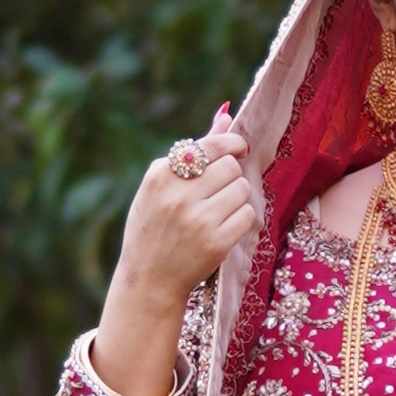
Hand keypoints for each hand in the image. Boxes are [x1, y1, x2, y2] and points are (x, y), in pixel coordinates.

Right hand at [90, 110, 259, 395]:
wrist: (148, 280)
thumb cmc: (154, 228)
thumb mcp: (161, 187)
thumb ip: (194, 151)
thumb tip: (225, 116)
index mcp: (160, 175)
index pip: (210, 146)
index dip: (231, 144)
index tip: (239, 149)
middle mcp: (178, 195)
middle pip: (230, 167)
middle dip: (232, 175)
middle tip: (221, 191)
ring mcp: (197, 220)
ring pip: (242, 189)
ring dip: (238, 198)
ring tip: (220, 210)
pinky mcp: (215, 242)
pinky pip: (247, 215)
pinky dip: (242, 219)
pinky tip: (225, 227)